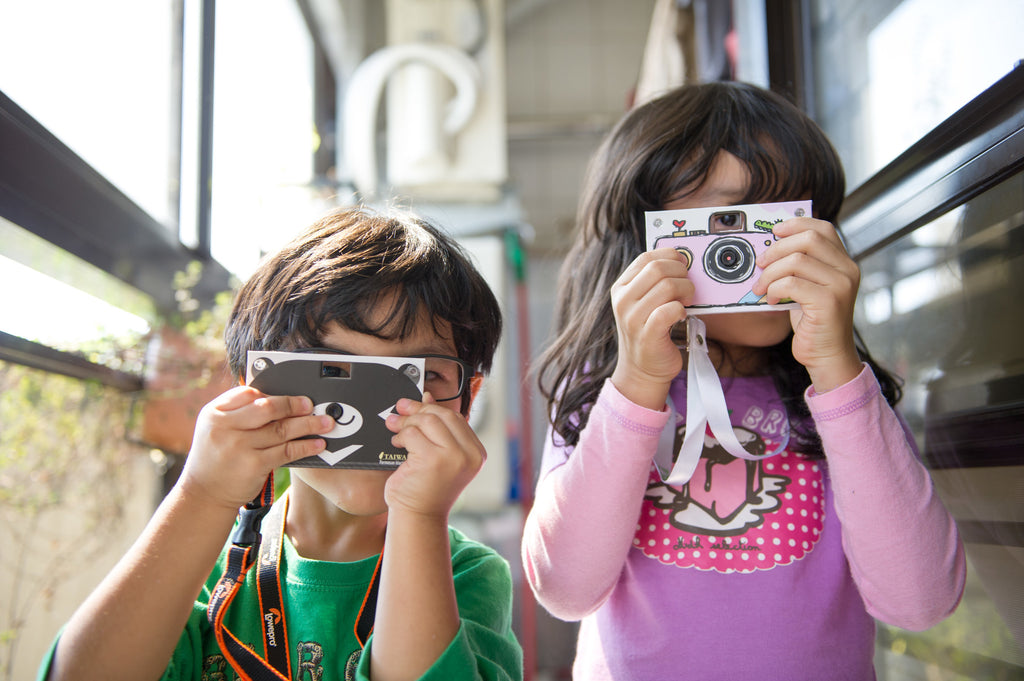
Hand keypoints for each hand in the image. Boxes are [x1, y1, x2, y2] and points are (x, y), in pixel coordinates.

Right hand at [179, 386, 334, 510]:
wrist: (204, 494)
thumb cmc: (216, 458)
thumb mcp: (215, 429)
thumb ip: (238, 413)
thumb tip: (276, 399)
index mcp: (215, 413)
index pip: (248, 393)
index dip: (272, 392)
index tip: (289, 394)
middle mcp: (225, 427)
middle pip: (268, 407)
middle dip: (293, 404)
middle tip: (310, 404)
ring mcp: (239, 446)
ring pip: (281, 429)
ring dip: (308, 424)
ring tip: (325, 423)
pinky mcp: (254, 465)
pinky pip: (286, 451)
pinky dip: (305, 446)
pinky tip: (317, 444)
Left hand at [383, 393, 484, 518]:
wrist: (419, 517)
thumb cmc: (427, 488)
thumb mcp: (439, 455)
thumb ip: (438, 429)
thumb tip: (427, 396)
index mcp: (476, 453)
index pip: (455, 418)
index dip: (432, 407)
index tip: (414, 404)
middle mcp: (470, 455)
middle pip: (442, 415)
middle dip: (417, 411)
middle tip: (400, 412)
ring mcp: (454, 457)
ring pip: (427, 421)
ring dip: (406, 423)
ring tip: (396, 430)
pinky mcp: (433, 461)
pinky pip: (413, 434)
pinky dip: (401, 436)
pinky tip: (397, 444)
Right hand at [609, 248, 693, 409]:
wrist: (642, 369)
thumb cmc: (649, 331)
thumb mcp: (643, 302)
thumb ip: (654, 282)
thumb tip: (683, 260)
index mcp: (621, 287)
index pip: (646, 257)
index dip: (670, 257)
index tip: (683, 267)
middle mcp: (623, 300)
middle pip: (658, 268)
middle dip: (681, 273)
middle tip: (688, 287)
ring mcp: (632, 318)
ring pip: (667, 286)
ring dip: (686, 291)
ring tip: (686, 302)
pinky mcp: (647, 334)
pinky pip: (670, 310)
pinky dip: (682, 310)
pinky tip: (682, 316)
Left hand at [752, 217, 863, 390]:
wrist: (827, 355)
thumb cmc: (813, 321)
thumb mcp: (808, 287)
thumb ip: (799, 267)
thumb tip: (769, 247)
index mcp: (844, 262)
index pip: (823, 228)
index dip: (796, 224)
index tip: (774, 231)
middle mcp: (847, 270)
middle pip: (808, 239)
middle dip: (777, 249)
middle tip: (760, 263)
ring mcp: (841, 285)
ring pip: (796, 261)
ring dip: (770, 274)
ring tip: (761, 288)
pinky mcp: (829, 301)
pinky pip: (791, 283)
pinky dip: (773, 289)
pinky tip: (770, 300)